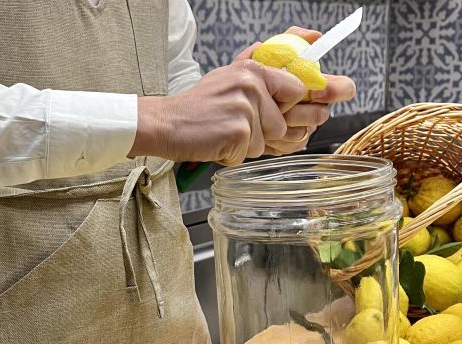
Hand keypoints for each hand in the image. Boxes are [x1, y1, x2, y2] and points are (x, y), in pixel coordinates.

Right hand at [129, 60, 305, 164]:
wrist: (165, 123)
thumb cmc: (196, 108)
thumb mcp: (229, 81)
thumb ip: (259, 83)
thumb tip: (295, 89)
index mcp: (253, 70)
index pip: (296, 90)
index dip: (284, 109)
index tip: (267, 115)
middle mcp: (252, 85)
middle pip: (282, 125)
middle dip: (260, 135)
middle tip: (232, 126)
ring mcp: (246, 108)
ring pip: (266, 143)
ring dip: (245, 146)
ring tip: (222, 133)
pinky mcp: (239, 131)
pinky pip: (248, 154)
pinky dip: (231, 155)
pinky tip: (216, 142)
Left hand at [237, 26, 356, 155]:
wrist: (229, 106)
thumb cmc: (248, 79)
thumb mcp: (265, 54)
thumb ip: (292, 39)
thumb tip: (315, 36)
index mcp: (311, 86)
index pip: (342, 88)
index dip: (337, 89)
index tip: (322, 90)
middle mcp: (310, 108)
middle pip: (321, 113)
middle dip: (300, 111)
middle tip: (282, 106)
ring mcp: (302, 128)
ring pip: (305, 130)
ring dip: (283, 123)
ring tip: (264, 115)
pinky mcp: (290, 144)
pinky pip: (292, 144)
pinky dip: (276, 138)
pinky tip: (263, 129)